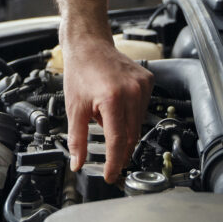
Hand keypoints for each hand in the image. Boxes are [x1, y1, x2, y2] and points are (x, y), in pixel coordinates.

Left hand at [63, 36, 153, 182]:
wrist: (89, 45)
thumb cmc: (80, 72)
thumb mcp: (74, 107)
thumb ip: (77, 138)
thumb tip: (77, 162)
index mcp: (112, 99)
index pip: (118, 141)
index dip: (114, 163)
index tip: (111, 176)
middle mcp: (132, 92)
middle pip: (130, 136)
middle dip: (119, 150)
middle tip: (109, 158)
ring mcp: (143, 86)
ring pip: (137, 124)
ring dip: (123, 129)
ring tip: (105, 116)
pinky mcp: (148, 82)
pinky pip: (142, 109)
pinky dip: (130, 115)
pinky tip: (116, 105)